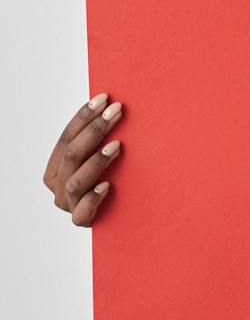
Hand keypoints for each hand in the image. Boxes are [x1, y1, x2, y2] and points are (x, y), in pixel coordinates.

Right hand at [42, 94, 123, 225]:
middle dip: (94, 130)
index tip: (104, 99)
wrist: (123, 213)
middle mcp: (58, 185)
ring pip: (75, 181)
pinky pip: (83, 211)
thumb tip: (111, 103)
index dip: (83, 117)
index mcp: (56, 167)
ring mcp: (69, 204)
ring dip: (96, 160)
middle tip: (116, 112)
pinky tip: (109, 185)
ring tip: (117, 145)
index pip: (66, 138)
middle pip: (71, 155)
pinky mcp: (82, 220)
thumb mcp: (101, 154)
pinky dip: (93, 197)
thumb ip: (99, 136)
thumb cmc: (113, 177)